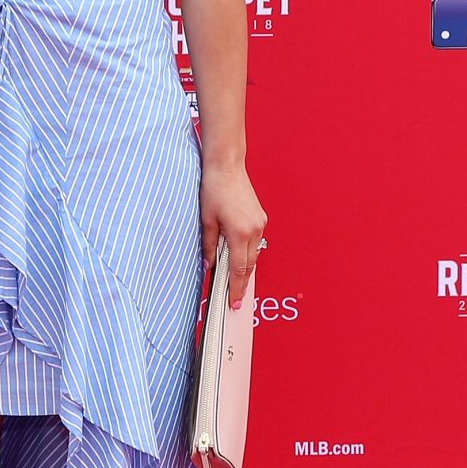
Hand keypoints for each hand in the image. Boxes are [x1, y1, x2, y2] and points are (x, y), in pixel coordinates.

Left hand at [200, 164, 266, 309]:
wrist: (227, 165)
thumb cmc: (214, 188)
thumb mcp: (206, 219)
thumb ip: (208, 245)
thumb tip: (209, 264)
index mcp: (240, 232)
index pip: (239, 269)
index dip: (236, 288)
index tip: (233, 302)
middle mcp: (254, 229)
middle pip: (249, 265)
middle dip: (242, 283)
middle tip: (234, 298)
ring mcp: (259, 223)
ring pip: (254, 253)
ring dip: (245, 267)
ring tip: (235, 281)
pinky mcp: (260, 217)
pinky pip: (255, 241)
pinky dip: (247, 251)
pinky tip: (238, 256)